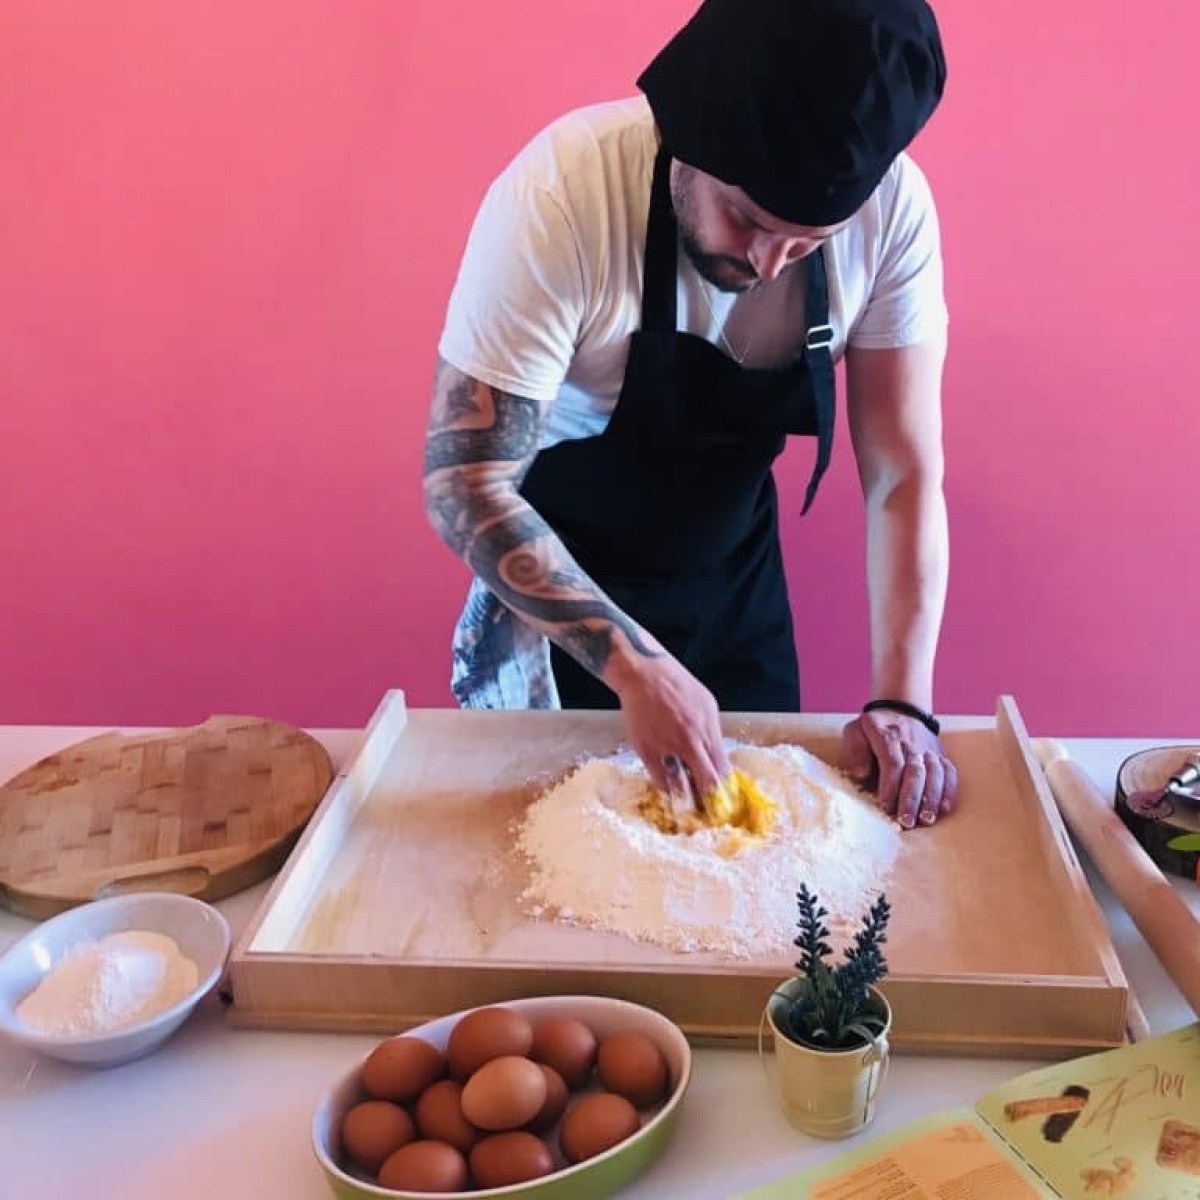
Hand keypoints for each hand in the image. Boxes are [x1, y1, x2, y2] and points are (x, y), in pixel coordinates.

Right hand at [610, 654, 731, 802]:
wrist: (644, 674)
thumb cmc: (678, 685)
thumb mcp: (707, 704)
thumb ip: (713, 733)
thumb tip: (718, 757)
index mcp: (709, 730)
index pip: (723, 770)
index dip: (726, 790)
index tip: (726, 801)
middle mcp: (690, 742)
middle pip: (707, 784)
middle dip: (712, 803)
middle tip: (712, 814)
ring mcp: (667, 748)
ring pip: (681, 787)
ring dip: (688, 801)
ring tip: (691, 809)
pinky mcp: (646, 751)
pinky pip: (659, 780)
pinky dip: (667, 789)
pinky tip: (671, 791)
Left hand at [842, 709, 957, 828]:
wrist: (901, 709)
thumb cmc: (874, 727)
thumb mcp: (855, 730)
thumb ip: (855, 750)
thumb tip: (860, 774)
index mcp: (888, 736)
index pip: (892, 763)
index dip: (889, 787)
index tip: (885, 806)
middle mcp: (912, 743)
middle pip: (915, 772)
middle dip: (911, 799)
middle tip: (906, 821)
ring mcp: (929, 749)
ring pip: (935, 774)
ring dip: (931, 798)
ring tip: (926, 820)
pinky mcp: (941, 755)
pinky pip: (949, 772)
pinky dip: (948, 790)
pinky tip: (944, 808)